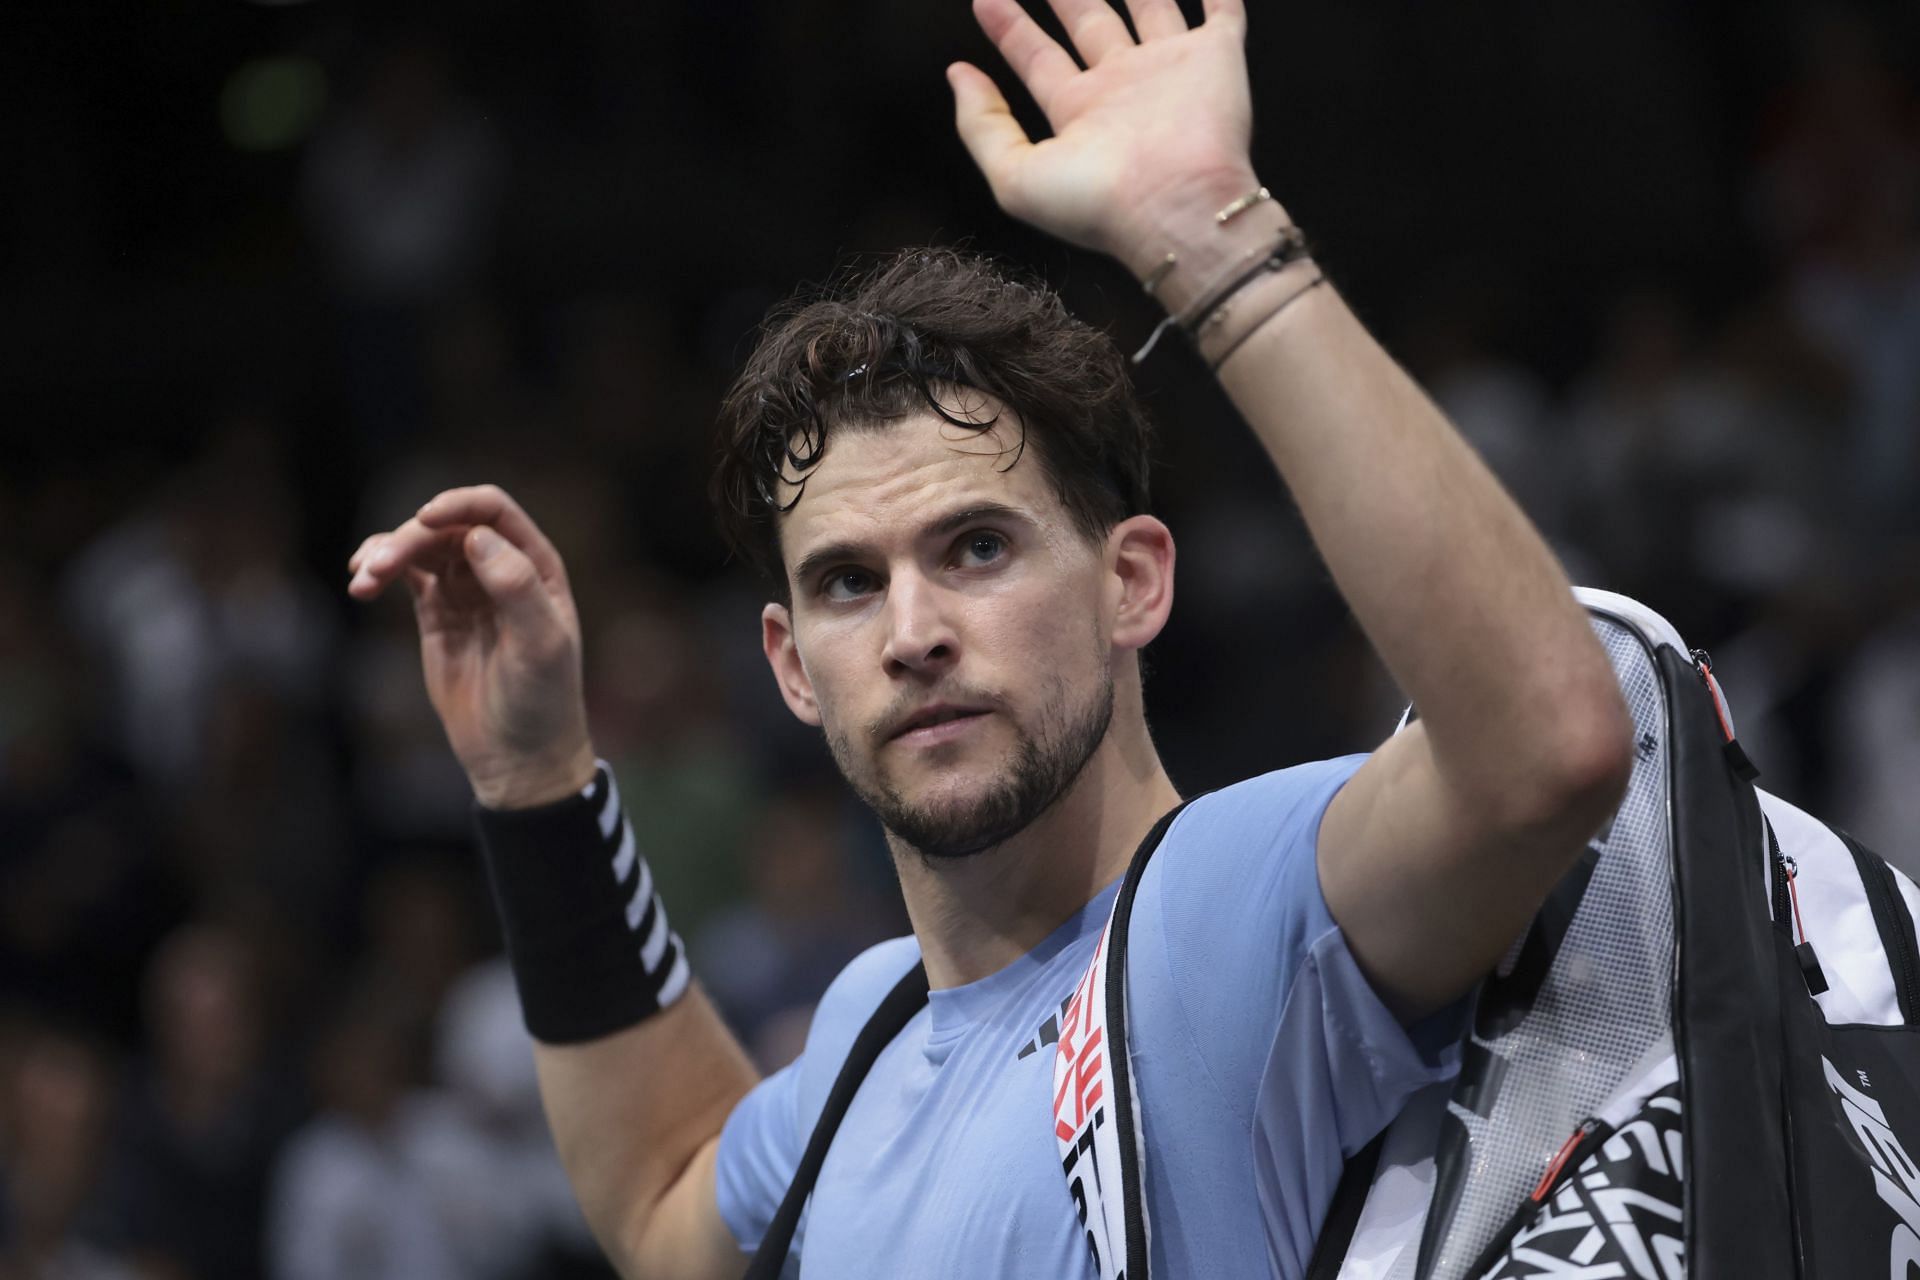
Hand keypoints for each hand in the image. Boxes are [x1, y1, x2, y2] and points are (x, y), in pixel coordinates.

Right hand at [347, 485, 595, 809]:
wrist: (519, 754)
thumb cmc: (542, 699)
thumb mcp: (540, 645)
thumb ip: (516, 588)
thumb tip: (476, 536)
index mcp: (537, 566)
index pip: (494, 512)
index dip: (459, 504)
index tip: (424, 518)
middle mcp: (501, 568)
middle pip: (449, 526)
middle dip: (411, 536)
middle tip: (378, 567)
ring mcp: (467, 589)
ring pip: (422, 547)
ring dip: (389, 551)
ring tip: (363, 578)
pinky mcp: (437, 613)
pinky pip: (407, 575)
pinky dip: (382, 569)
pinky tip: (362, 582)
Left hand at [950, 0, 1257, 272]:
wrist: (1176, 207)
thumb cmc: (1099, 202)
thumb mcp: (1014, 176)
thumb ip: (981, 126)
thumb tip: (959, 78)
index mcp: (1079, 112)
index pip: (1037, 59)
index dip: (1010, 28)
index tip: (984, 0)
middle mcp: (1123, 88)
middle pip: (1089, 24)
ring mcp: (1170, 70)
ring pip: (1149, 8)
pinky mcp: (1216, 58)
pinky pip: (1221, 14)